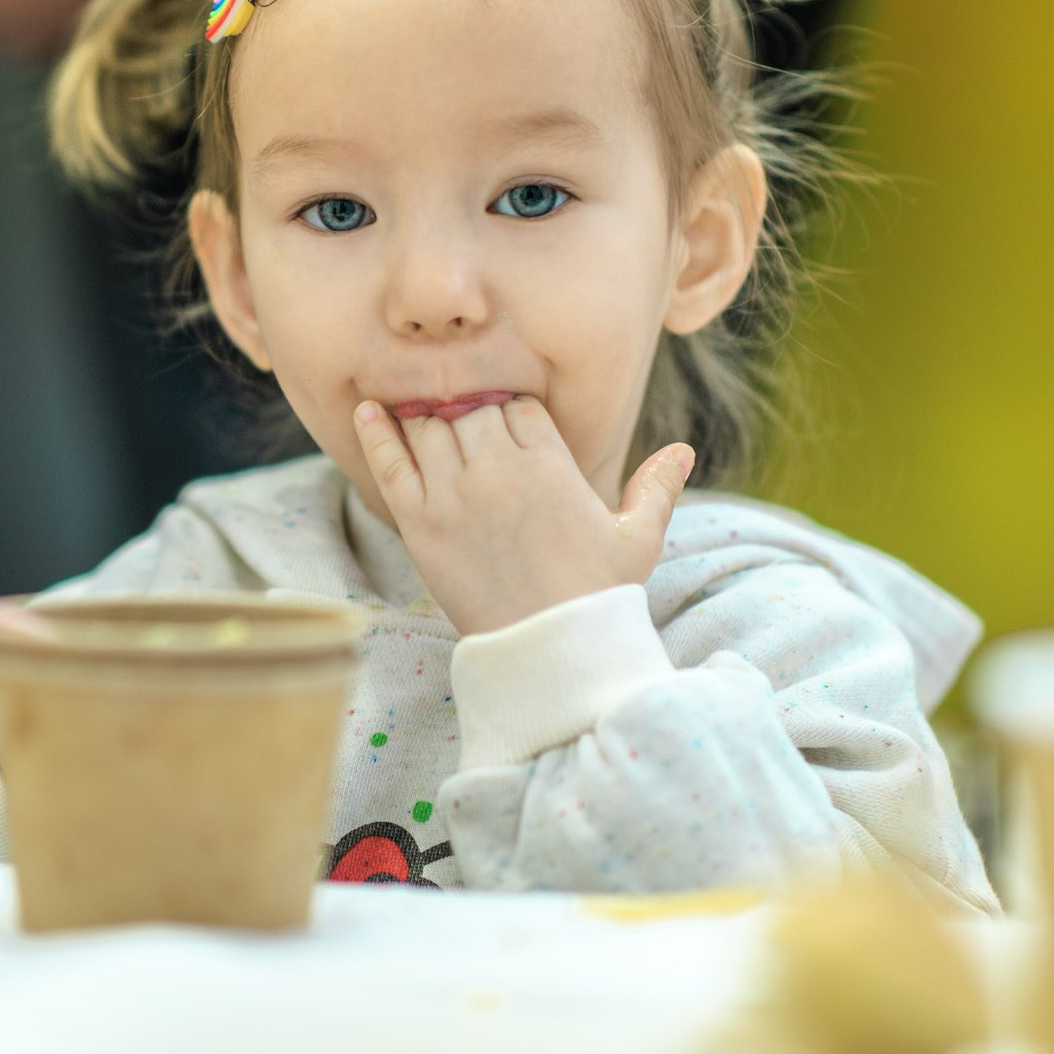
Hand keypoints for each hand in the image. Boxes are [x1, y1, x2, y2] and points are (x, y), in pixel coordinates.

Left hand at [352, 397, 694, 634]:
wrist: (550, 649)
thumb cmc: (598, 596)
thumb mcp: (637, 539)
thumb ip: (656, 488)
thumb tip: (684, 449)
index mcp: (551, 463)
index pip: (518, 405)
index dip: (511, 411)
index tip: (507, 424)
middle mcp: (499, 469)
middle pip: (471, 407)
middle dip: (469, 411)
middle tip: (465, 425)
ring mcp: (455, 493)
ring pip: (430, 426)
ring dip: (427, 418)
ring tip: (423, 416)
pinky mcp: (419, 522)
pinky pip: (390, 463)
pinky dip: (377, 433)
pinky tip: (369, 410)